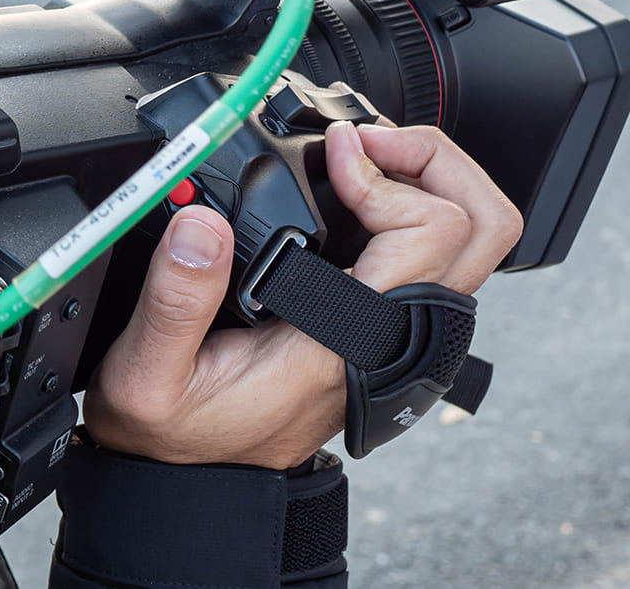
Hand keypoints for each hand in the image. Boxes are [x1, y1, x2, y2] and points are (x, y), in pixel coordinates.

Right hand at [82, 121, 522, 469]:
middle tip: (365, 141)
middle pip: (483, 228)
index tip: (331, 152)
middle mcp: (388, 338)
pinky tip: (352, 190)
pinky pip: (434, 256)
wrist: (193, 488)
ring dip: (430, 180)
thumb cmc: (175, 436)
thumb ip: (176, 300)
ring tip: (361, 155)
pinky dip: (411, 203)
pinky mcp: (381, 329)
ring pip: (472, 242)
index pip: (431, 235)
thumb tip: (203, 223)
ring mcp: (394, 334)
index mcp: (344, 343)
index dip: (386, 175)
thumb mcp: (145, 374)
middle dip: (434, 160)